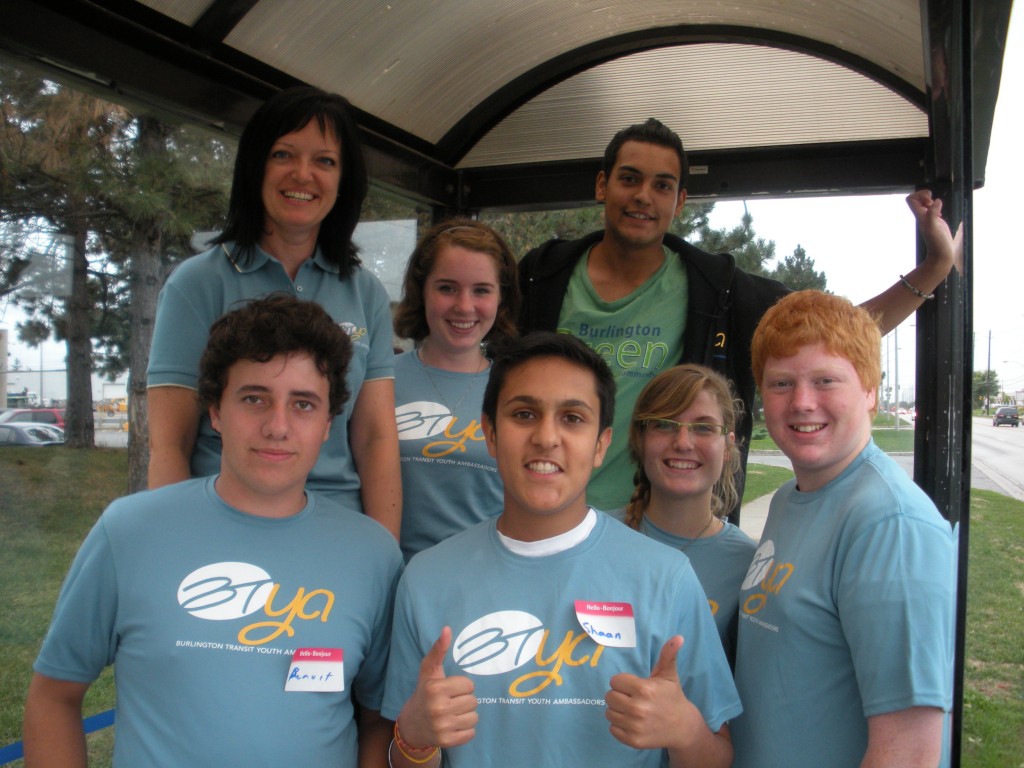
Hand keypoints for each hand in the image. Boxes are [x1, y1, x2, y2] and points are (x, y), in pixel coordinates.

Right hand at [397, 627, 477, 750]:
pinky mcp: (447, 741)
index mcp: (435, 689)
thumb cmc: (424, 693)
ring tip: (452, 713)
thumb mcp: (429, 671)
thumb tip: (447, 629)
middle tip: (451, 702)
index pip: (469, 685)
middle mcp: (438, 708)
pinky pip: (471, 733)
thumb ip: (439, 650)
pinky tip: (453, 725)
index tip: (450, 689)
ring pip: (474, 717)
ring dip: (466, 715)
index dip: (461, 686)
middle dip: (464, 700)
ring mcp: (443, 727)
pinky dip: (465, 730)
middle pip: (473, 701)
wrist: (412, 725)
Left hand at [605, 636, 703, 751]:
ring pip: (609, 713)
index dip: (623, 683)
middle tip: (632, 698)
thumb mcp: (669, 675)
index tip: (634, 687)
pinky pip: (612, 729)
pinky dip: (619, 726)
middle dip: (619, 696)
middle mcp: (638, 708)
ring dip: (618, 711)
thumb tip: (678, 637)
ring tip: (633, 710)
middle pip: (609, 697)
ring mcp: (635, 726)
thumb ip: (668, 655)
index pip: (614, 681)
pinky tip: (632, 722)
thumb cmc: (671, 697)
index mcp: (644, 689)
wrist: (682, 727)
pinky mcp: (633, 741)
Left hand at [906, 189, 962, 274]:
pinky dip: (937, 207)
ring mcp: (929, 218)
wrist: (941, 254)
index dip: (919, 195)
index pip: (910, 199)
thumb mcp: (934, 228)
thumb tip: (936, 202)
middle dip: (925, 195)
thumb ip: (932, 214)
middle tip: (932, 203)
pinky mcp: (936, 221)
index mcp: (920, 216)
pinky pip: (933, 209)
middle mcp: (922, 216)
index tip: (929, 201)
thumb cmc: (937, 243)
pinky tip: (941, 214)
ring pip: (925, 203)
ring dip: (931, 201)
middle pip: (917, 198)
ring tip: (937, 209)